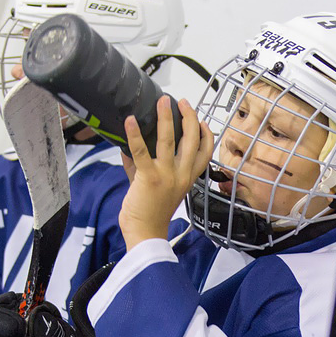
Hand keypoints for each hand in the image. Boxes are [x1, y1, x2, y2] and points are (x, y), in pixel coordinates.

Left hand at [119, 95, 212, 250]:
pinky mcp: (149, 178)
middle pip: (193, 140)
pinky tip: (131, 121)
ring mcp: (167, 175)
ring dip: (167, 117)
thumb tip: (129, 148)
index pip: (206, 152)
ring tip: (163, 101)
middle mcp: (181, 175)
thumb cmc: (151, 214)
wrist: (146, 234)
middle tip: (182, 102)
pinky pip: (142, 151)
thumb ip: (144, 167)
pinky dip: (135, 135)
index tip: (201, 120)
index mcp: (188, 178)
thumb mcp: (156, 188)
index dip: (207, 133)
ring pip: (170, 140)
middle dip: (190, 117)